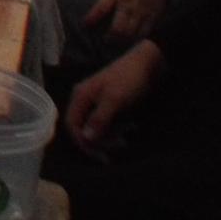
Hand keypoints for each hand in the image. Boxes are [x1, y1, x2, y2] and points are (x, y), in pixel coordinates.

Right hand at [67, 40, 165, 154]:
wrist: (148, 63)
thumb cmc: (129, 79)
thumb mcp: (114, 100)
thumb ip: (98, 119)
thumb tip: (85, 138)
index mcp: (81, 96)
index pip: (72, 125)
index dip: (83, 142)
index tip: (101, 156)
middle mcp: (84, 98)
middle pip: (84, 127)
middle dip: (100, 141)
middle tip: (120, 147)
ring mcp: (96, 100)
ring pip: (96, 126)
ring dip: (110, 136)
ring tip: (128, 139)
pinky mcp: (109, 102)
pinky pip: (107, 121)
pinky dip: (117, 128)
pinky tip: (131, 128)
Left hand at [78, 0, 170, 39]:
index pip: (101, 8)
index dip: (91, 19)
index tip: (85, 26)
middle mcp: (128, 3)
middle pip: (118, 27)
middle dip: (110, 37)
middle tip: (103, 41)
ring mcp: (141, 12)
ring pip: (131, 33)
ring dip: (122, 41)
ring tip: (115, 44)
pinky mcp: (152, 17)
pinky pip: (144, 33)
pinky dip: (136, 39)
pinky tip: (130, 41)